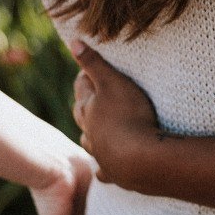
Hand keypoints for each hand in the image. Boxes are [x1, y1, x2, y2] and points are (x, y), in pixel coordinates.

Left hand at [69, 41, 163, 191]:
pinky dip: (103, 166)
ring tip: (97, 129)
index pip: (82, 88)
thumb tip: (73, 42)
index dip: (85, 76)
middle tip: (90, 97)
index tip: (88, 69)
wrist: (141, 159)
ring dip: (92, 135)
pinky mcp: (115, 172)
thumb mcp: (112, 82)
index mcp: (88, 109)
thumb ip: (94, 63)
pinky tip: (104, 167)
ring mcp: (102, 153)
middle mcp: (90, 132)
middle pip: (83, 115)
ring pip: (91, 142)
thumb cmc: (128, 116)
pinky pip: (104, 169)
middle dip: (85, 104)